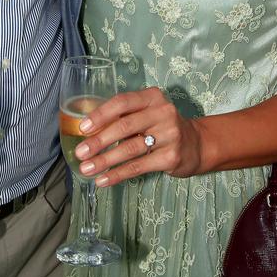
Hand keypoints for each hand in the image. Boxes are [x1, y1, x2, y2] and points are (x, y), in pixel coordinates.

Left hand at [73, 86, 202, 186]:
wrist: (196, 144)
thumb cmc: (161, 127)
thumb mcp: (146, 113)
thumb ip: (123, 117)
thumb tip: (88, 132)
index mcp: (152, 97)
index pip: (122, 102)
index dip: (100, 115)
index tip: (82, 128)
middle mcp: (163, 112)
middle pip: (125, 126)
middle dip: (99, 141)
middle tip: (80, 152)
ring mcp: (169, 135)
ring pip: (130, 149)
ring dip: (105, 160)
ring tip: (86, 169)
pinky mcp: (171, 157)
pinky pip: (138, 167)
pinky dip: (118, 174)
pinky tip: (103, 180)